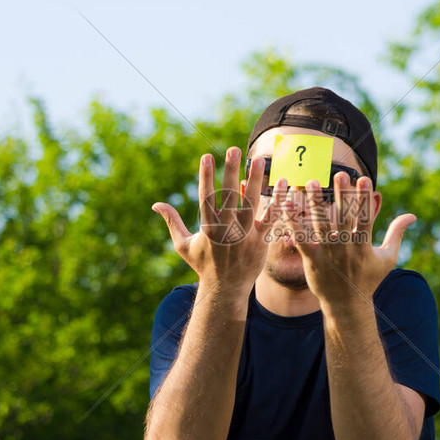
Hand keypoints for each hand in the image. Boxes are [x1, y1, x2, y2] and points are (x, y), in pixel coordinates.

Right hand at [152, 147, 284, 295]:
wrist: (226, 289)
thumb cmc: (203, 264)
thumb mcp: (183, 245)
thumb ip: (173, 221)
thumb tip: (155, 204)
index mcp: (208, 228)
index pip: (206, 197)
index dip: (206, 176)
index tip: (206, 156)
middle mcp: (227, 230)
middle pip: (230, 196)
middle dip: (231, 171)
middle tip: (234, 149)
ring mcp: (246, 236)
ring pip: (253, 203)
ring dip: (256, 180)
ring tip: (259, 160)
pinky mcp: (261, 241)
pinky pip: (272, 218)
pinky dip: (278, 202)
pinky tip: (284, 183)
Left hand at [283, 172, 415, 305]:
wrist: (348, 306)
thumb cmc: (369, 279)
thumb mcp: (387, 258)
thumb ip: (397, 233)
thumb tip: (412, 215)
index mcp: (364, 247)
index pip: (366, 218)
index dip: (365, 199)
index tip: (364, 179)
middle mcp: (346, 249)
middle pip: (344, 218)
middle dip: (342, 196)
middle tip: (339, 174)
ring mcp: (328, 255)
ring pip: (321, 225)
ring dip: (316, 204)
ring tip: (312, 182)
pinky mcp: (312, 260)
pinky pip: (301, 239)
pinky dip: (294, 223)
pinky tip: (287, 205)